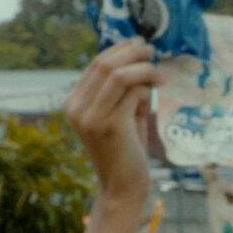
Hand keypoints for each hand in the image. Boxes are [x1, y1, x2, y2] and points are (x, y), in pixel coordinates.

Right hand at [66, 40, 159, 206]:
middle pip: (105, 64)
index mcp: (73, 103)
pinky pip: (132, 93)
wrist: (122, 187)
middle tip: (152, 51)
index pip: (96, 64)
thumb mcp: (119, 114)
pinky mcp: (110, 127)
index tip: (139, 45)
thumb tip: (139, 55)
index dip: (120, 49)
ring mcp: (91, 118)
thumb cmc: (124, 150)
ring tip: (158, 73)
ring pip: (119, 75)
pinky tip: (154, 95)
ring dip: (143, 68)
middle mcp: (76, 109)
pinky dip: (145, 89)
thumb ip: (122, 89)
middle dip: (132, 53)